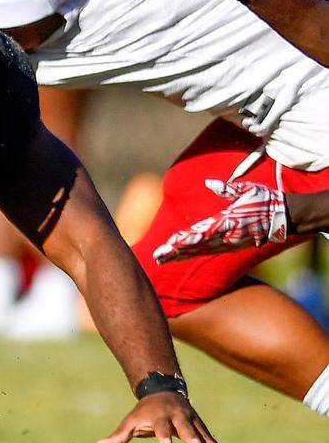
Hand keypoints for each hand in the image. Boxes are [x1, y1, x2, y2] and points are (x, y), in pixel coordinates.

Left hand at [97, 392, 236, 442]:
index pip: (161, 427)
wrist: (163, 392)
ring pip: (203, 434)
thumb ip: (118, 436)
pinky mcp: (202, 431)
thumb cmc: (145, 412)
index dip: (163, 435)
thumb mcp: (131, 422)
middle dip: (191, 435)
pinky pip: (213, 442)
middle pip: (185, 427)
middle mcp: (179, 418)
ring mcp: (192, 423)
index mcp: (160, 417)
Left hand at [153, 179, 286, 262]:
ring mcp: (230, 244)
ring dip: (182, 255)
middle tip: (158, 257)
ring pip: (201, 251)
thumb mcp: (247, 191)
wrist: (285, 217)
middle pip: (197, 246)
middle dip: (177, 252)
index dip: (186, 240)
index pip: (203, 233)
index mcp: (229, 223)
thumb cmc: (265, 201)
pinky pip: (209, 251)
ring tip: (163, 259)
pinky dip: (194, 253)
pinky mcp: (233, 246)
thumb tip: (209, 183)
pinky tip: (182, 255)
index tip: (171, 244)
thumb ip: (227, 189)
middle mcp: (227, 237)